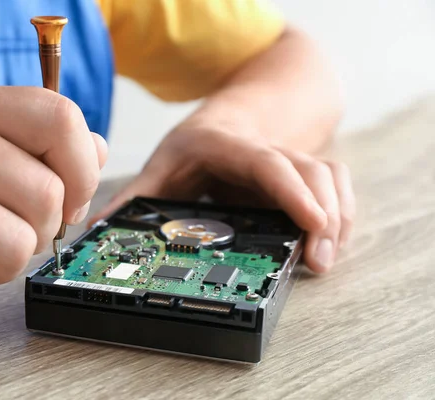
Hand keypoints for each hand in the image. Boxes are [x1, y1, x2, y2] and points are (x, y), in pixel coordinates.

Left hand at [91, 125, 353, 272]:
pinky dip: (343, 213)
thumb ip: (135, 197)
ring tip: (324, 259)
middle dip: (320, 215)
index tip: (310, 223)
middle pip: (308, 172)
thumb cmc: (195, 144)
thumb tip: (96, 230)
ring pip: (329, 177)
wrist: (230, 117)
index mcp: (226, 144)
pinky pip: (336, 185)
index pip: (265, 162)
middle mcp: (264, 148)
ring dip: (337, 217)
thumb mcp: (160, 165)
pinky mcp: (302, 174)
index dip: (291, 190)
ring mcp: (288, 159)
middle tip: (316, 261)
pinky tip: (332, 241)